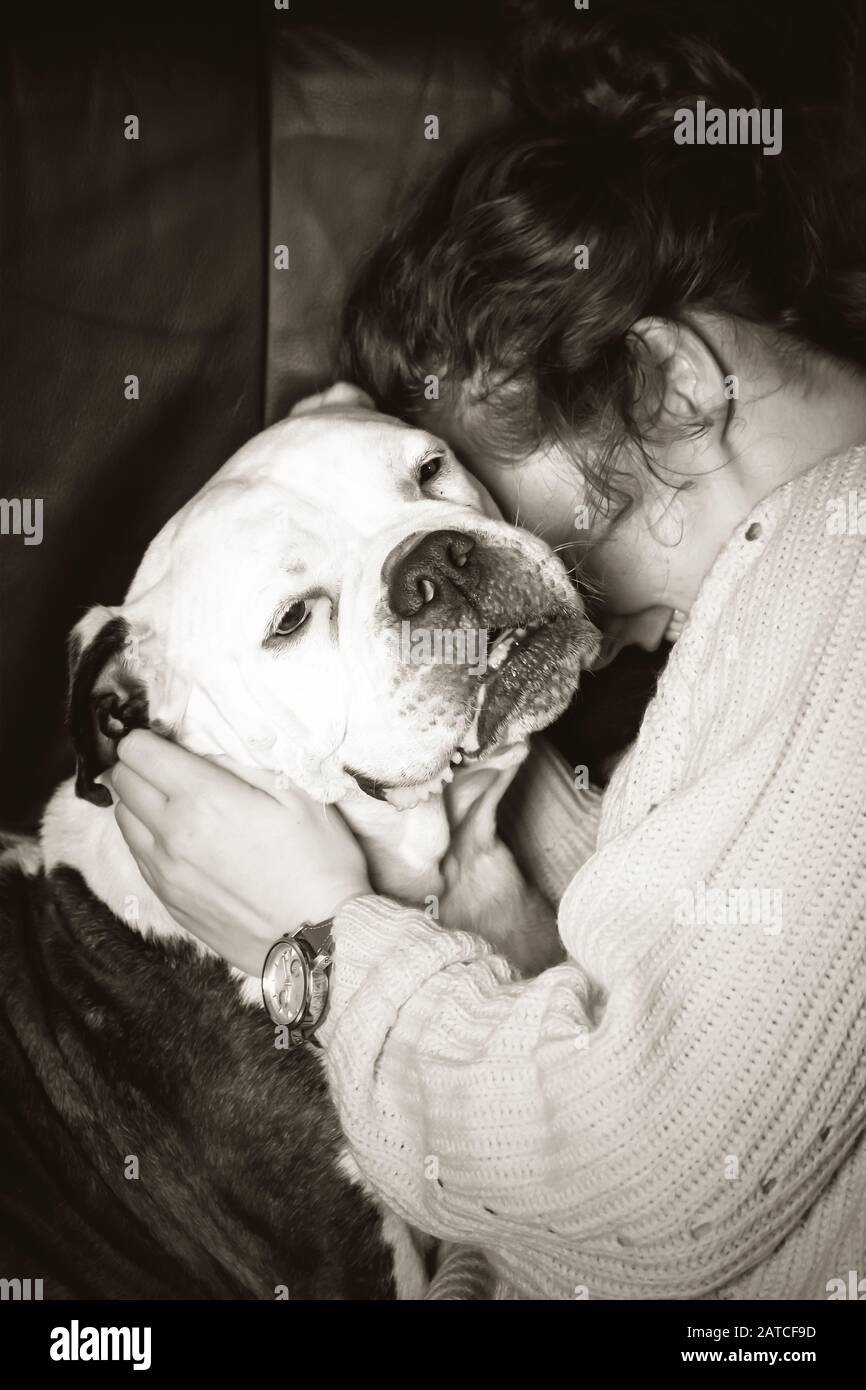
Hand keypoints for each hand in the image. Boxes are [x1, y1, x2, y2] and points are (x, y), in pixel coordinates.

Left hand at [107, 730, 371, 974]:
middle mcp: (171, 835)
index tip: (172, 742)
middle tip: (173, 768)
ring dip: (141, 803)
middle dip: (141, 765)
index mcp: (202, 800)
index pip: (137, 751)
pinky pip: (140, 857)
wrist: (322, 940)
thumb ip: (245, 765)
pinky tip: (185, 842)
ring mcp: (165, 873)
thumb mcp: (299, 795)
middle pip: (122, 781)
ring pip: (123, 820)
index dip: (151, 738)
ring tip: (178, 805)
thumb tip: (207, 754)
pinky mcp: (170, 902)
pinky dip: (150, 840)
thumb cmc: (321, 864)